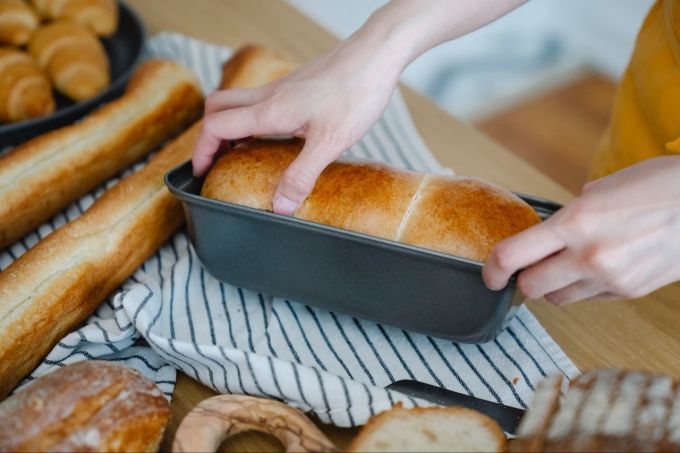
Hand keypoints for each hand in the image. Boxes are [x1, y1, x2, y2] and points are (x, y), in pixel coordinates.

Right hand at [192, 36, 402, 213]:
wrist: (376, 54)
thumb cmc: (356, 92)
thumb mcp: (329, 142)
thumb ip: (302, 175)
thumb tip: (281, 207)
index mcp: (270, 111)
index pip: (215, 127)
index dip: (201, 151)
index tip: (202, 172)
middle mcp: (269, 96)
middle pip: (217, 108)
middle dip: (209, 135)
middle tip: (217, 160)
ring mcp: (283, 87)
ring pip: (238, 101)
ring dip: (230, 125)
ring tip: (241, 151)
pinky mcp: (297, 85)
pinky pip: (261, 99)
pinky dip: (253, 117)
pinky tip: (276, 134)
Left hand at [483, 156, 679, 303]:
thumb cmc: (660, 185)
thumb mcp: (603, 188)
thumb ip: (569, 214)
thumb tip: (549, 231)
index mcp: (576, 222)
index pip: (512, 257)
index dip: (491, 270)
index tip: (488, 274)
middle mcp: (590, 256)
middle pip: (531, 288)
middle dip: (523, 280)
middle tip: (526, 268)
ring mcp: (611, 278)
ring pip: (559, 299)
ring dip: (553, 286)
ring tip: (567, 264)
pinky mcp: (629, 292)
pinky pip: (590, 297)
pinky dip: (584, 287)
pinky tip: (598, 266)